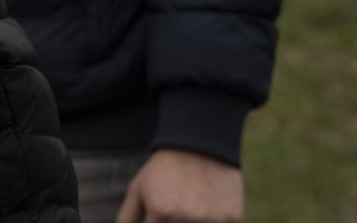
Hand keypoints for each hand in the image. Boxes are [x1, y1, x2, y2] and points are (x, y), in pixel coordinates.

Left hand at [116, 148, 242, 222]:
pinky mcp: (232, 219)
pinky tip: (206, 210)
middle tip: (174, 208)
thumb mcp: (138, 189)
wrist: (200, 146)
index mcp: (162, 213)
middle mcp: (187, 219)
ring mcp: (212, 221)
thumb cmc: (163, 169)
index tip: (158, 217)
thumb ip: (127, 217)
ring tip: (189, 206)